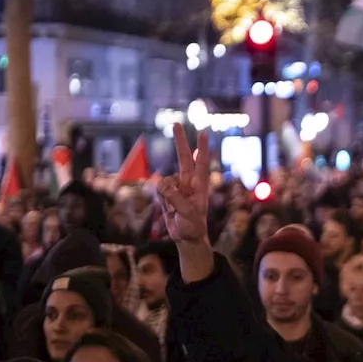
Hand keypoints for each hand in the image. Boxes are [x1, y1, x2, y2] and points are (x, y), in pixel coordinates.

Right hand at [157, 124, 209, 245]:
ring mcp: (178, 187)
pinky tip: (169, 208)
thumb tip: (164, 184)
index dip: (202, 148)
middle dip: (180, 141)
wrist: (187, 238)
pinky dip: (161, 198)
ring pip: (165, 180)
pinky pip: (159, 190)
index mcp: (200, 186)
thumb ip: (176, 198)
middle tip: (176, 123)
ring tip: (175, 209)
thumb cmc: (193, 226)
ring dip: (166, 193)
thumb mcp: (188, 213)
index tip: (203, 132)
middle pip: (184, 157)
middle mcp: (189, 182)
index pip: (201, 163)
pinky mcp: (168, 194)